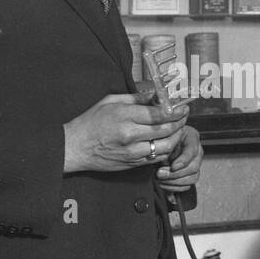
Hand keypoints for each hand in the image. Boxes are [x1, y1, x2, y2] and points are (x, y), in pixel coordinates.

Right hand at [63, 93, 188, 173]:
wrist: (75, 147)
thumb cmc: (90, 122)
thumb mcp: (110, 101)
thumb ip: (135, 98)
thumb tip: (155, 94)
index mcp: (125, 116)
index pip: (158, 114)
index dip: (175, 110)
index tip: (183, 106)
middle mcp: (130, 135)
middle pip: (166, 130)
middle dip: (180, 122)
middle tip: (184, 115)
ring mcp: (132, 152)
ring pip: (165, 146)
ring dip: (176, 137)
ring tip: (178, 129)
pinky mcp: (132, 163)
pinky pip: (156, 158)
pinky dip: (166, 150)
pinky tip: (167, 142)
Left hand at [156, 125, 202, 189]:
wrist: (160, 142)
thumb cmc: (163, 137)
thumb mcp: (164, 137)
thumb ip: (166, 146)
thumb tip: (165, 161)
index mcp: (192, 137)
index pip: (192, 151)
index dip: (183, 161)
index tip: (172, 167)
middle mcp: (197, 151)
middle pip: (194, 167)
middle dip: (176, 174)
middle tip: (160, 174)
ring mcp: (195, 164)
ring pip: (192, 178)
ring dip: (174, 182)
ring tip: (159, 179)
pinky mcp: (189, 176)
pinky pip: (186, 186)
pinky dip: (173, 187)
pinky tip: (162, 184)